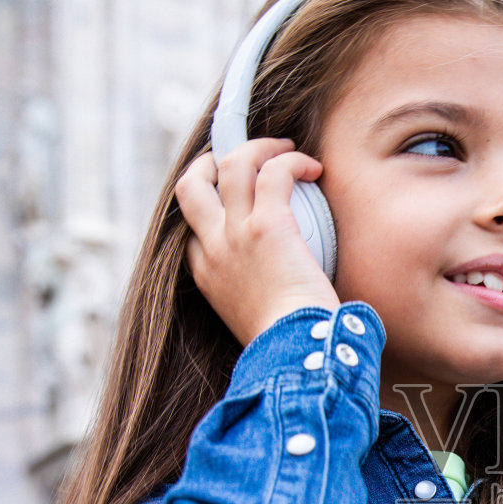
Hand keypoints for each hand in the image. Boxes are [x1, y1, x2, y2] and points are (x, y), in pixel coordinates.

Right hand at [175, 138, 340, 344]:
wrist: (293, 355)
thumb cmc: (287, 346)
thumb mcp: (256, 323)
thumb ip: (260, 302)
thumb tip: (287, 298)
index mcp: (206, 276)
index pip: (191, 231)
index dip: (208, 210)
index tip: (232, 204)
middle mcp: (213, 250)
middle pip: (190, 186)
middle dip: (210, 162)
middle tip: (243, 156)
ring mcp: (235, 234)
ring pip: (231, 164)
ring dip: (259, 148)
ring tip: (286, 149)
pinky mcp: (267, 225)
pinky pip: (273, 172)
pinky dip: (291, 160)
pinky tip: (312, 168)